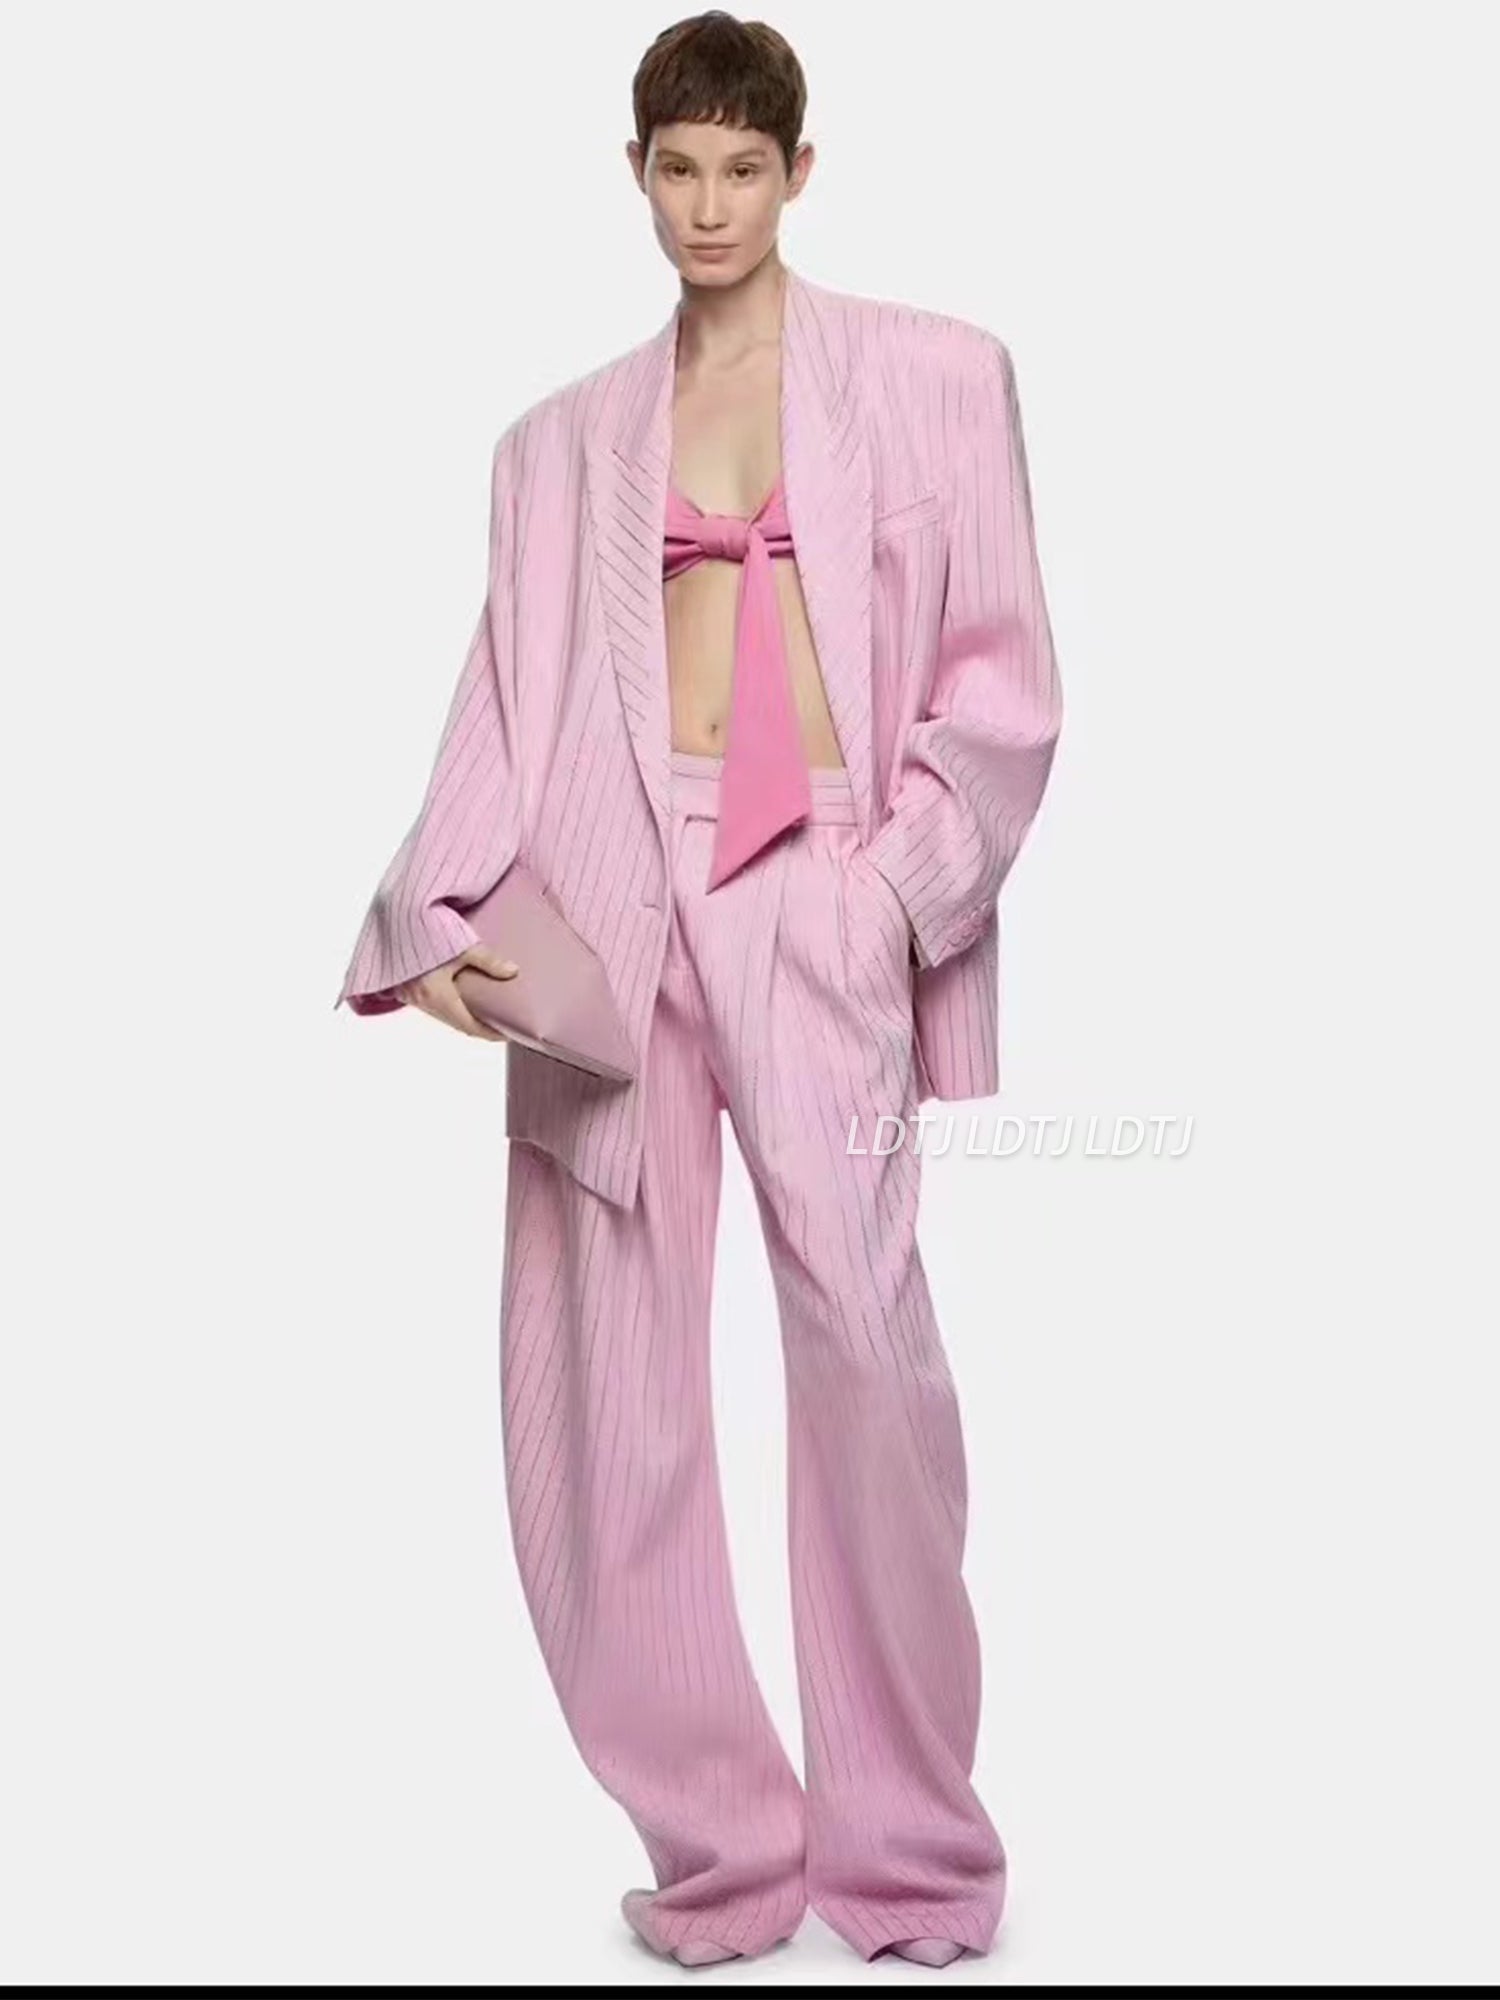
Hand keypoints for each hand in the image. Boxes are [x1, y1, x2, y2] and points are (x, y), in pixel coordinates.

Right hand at [397, 942, 516, 1039]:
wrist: (392, 921)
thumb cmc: (425, 933)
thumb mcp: (462, 946)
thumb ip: (488, 961)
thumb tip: (513, 972)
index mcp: (437, 996)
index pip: (469, 1026)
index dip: (490, 1033)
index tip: (507, 1034)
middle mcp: (421, 1001)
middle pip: (455, 1023)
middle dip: (477, 1027)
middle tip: (498, 1023)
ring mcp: (409, 995)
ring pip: (441, 1015)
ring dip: (461, 1017)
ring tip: (481, 1012)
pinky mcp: (402, 986)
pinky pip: (428, 1004)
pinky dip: (446, 1006)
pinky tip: (455, 996)